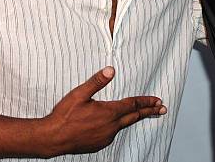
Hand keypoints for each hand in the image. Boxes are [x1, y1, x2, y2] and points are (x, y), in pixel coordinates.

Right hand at [41, 66, 165, 156]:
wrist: (52, 138)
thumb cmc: (64, 115)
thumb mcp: (79, 94)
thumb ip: (96, 82)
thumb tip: (111, 70)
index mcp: (108, 113)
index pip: (132, 104)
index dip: (146, 101)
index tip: (158, 101)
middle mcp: (111, 127)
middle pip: (134, 117)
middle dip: (149, 111)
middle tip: (162, 109)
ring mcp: (105, 137)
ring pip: (123, 125)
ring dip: (133, 119)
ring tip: (140, 114)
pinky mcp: (99, 144)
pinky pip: (112, 133)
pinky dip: (117, 127)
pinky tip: (113, 125)